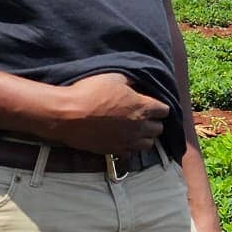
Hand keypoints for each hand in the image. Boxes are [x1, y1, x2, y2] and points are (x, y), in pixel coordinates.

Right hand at [44, 72, 168, 154]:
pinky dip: (129, 148)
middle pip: (159, 129)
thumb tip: (136, 84)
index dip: (159, 107)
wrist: (67, 115)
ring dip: (144, 137)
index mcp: (142, 107)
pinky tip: (122, 140)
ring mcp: (128, 141)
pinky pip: (131, 154)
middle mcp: (139, 126)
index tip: (151, 105)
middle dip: (153, 123)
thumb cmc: (90, 92)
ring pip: (148, 144)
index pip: (165, 111)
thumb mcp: (113, 77)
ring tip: (135, 131)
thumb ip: (130, 81)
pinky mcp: (114, 150)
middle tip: (143, 118)